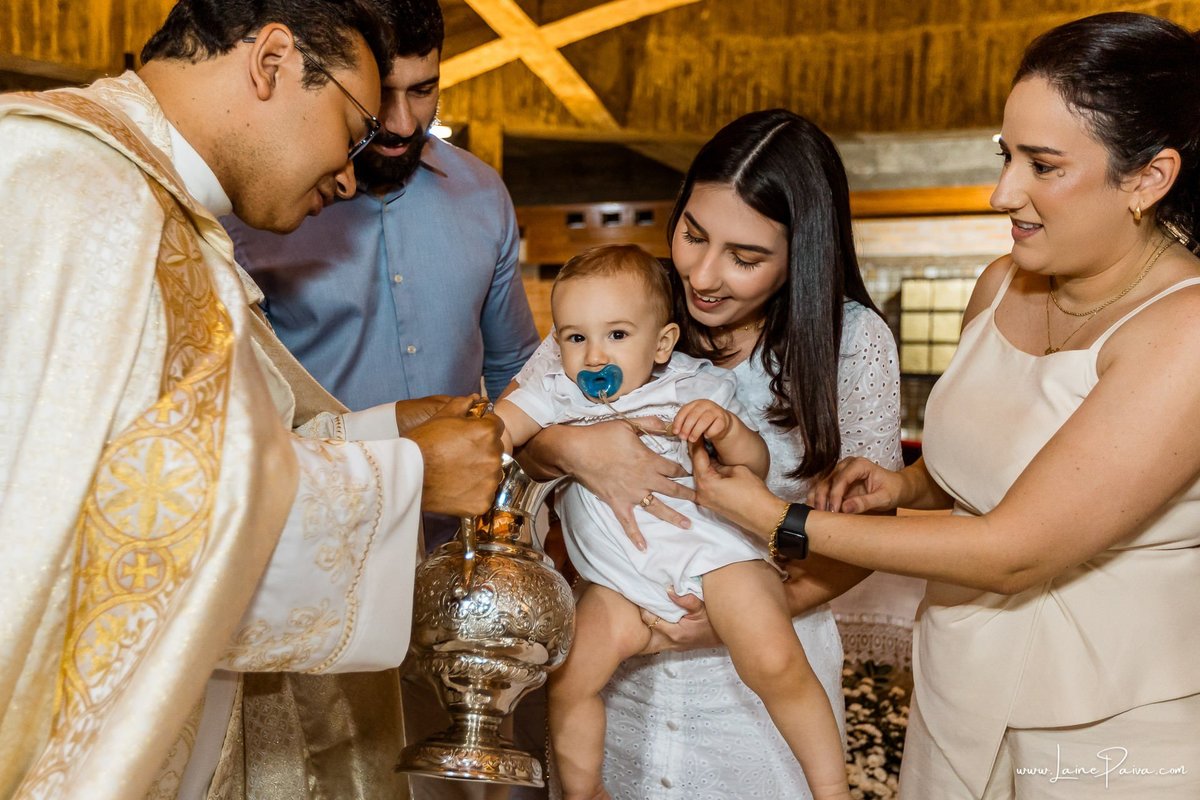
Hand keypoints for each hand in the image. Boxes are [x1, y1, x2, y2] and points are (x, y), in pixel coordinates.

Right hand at [405, 395, 503, 516]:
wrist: (407, 475)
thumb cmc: (422, 443)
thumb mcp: (442, 416)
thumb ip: (463, 404)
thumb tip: (476, 399)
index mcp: (487, 432)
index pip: (497, 426)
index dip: (483, 428)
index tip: (470, 435)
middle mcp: (494, 456)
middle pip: (496, 450)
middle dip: (483, 450)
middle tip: (461, 455)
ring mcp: (490, 481)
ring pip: (492, 473)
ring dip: (481, 472)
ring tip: (458, 473)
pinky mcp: (483, 502)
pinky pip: (485, 495)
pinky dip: (475, 493)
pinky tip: (458, 488)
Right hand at [526, 420, 694, 549]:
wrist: (577, 450)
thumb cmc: (602, 435)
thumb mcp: (628, 424)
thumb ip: (651, 424)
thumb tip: (670, 424)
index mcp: (649, 460)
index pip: (674, 468)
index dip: (685, 469)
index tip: (693, 473)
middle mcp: (645, 479)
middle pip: (672, 489)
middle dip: (688, 494)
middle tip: (701, 500)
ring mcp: (632, 494)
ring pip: (658, 507)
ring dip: (674, 516)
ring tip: (687, 525)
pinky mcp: (618, 503)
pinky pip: (628, 523)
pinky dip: (635, 536)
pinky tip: (643, 548)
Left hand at [639, 591, 721, 652]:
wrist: (725, 636)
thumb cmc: (713, 622)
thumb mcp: (701, 608)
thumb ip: (686, 599)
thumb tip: (669, 590)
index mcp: (675, 633)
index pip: (650, 621)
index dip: (644, 609)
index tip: (643, 598)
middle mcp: (672, 643)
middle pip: (648, 631)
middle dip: (643, 619)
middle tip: (641, 605)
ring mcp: (674, 647)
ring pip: (653, 637)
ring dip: (650, 625)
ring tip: (648, 611)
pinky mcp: (677, 646)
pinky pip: (660, 639)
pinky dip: (656, 630)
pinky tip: (658, 619)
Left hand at [672, 399, 732, 443]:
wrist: (721, 423)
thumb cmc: (703, 422)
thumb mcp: (692, 420)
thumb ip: (683, 423)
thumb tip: (675, 432)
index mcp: (695, 403)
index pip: (684, 410)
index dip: (678, 422)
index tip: (675, 432)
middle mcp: (706, 405)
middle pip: (693, 416)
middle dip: (686, 428)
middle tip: (683, 437)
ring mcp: (715, 411)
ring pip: (704, 421)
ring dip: (696, 432)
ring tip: (692, 440)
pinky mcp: (723, 419)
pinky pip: (715, 427)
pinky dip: (709, 433)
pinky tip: (706, 436)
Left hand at [690, 442, 782, 536]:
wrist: (762, 515)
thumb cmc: (753, 493)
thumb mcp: (737, 470)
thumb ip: (720, 463)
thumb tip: (714, 461)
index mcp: (706, 482)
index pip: (697, 457)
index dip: (698, 443)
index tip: (698, 433)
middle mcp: (700, 492)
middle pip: (695, 467)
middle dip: (698, 453)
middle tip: (700, 438)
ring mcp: (704, 500)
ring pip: (699, 476)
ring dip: (702, 464)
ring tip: (705, 449)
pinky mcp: (710, 504)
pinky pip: (705, 485)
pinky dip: (706, 474)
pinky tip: (711, 465)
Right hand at [807, 456, 904, 513]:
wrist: (896, 488)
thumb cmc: (892, 490)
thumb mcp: (883, 498)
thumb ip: (865, 502)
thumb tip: (845, 508)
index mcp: (859, 465)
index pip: (842, 478)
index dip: (835, 495)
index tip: (834, 511)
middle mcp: (846, 465)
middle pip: (828, 480)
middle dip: (822, 497)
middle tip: (822, 514)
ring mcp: (839, 472)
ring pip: (821, 484)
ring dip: (816, 498)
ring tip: (816, 514)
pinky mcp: (836, 482)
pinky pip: (823, 489)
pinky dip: (817, 499)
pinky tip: (815, 510)